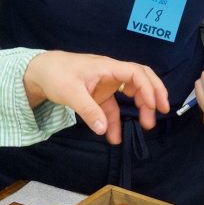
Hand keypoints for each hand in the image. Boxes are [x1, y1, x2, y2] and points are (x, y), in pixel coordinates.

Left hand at [24, 52, 169, 142]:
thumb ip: (88, 111)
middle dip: (154, 93)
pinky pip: (114, 107)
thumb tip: (103, 130)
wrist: (39, 72)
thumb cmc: (56, 74)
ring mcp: (106, 83)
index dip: (148, 87)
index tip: (153, 105)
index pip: (136, 73)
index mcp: (107, 67)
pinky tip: (114, 137)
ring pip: (131, 92)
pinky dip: (116, 121)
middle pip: (141, 79)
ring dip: (140, 107)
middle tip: (163, 110)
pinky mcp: (99, 94)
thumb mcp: (71, 93)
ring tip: (146, 125)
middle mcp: (111, 73)